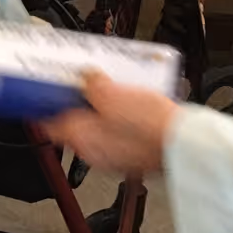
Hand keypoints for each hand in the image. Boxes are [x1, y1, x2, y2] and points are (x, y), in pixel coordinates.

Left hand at [41, 70, 181, 174]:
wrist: (188, 145)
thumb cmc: (150, 126)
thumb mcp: (111, 94)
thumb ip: (91, 83)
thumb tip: (86, 76)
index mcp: (80, 138)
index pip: (48, 123)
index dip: (44, 103)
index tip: (44, 91)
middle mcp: (95, 152)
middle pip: (76, 121)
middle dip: (79, 100)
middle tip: (85, 80)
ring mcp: (116, 155)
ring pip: (100, 125)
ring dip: (103, 106)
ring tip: (113, 87)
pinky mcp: (135, 154)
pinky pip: (121, 131)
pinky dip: (122, 117)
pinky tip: (134, 102)